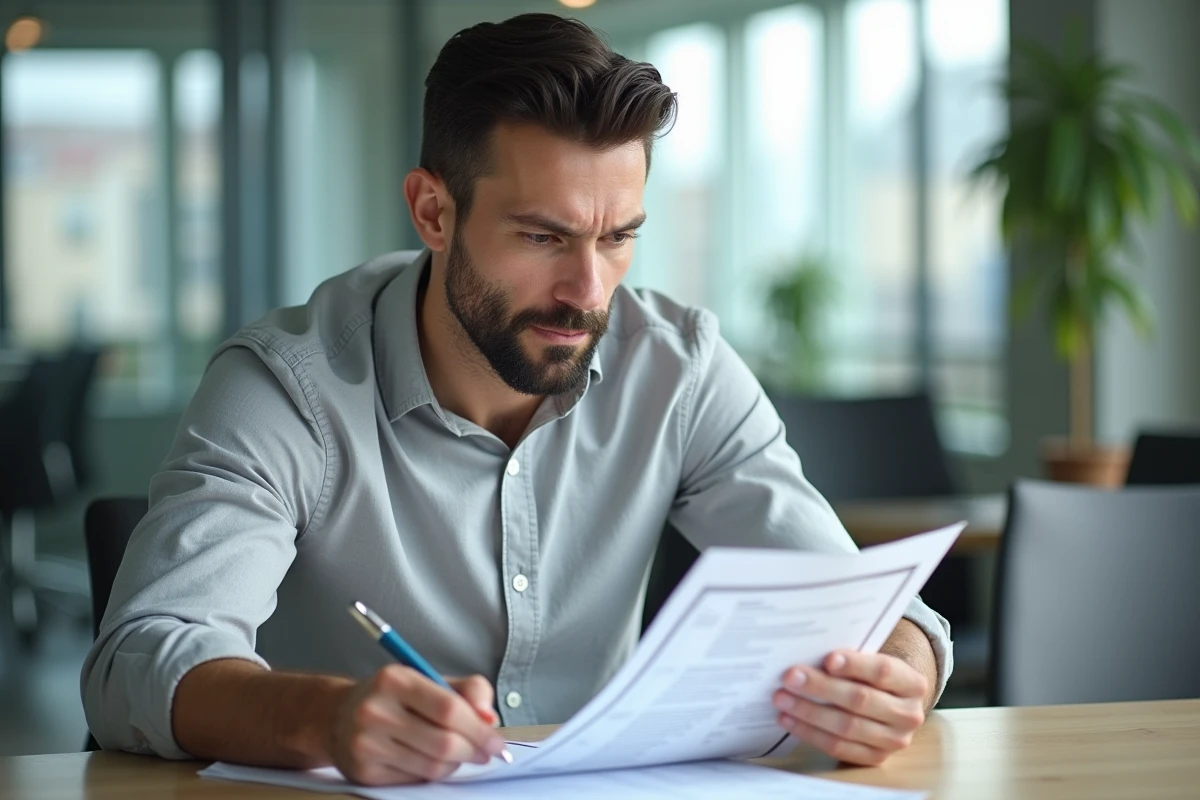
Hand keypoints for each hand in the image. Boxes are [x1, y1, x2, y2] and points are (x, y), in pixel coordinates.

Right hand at [329, 666, 507, 784]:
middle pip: (443, 743)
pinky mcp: (364, 772)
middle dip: (474, 751)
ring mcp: (365, 744)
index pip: (448, 708)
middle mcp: (375, 711)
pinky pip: (414, 780)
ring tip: (457, 754)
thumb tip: (489, 719)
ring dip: (455, 764)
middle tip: (486, 753)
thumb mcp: (429, 679)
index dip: (479, 729)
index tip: (496, 741)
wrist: (338, 716)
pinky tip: (430, 760)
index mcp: (395, 679)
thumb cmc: (395, 697)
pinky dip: (433, 774)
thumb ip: (468, 691)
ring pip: (432, 767)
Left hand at [773, 650, 927, 766]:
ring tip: (782, 699)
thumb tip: (809, 656)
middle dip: (821, 688)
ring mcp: (894, 741)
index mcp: (912, 683)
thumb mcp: (873, 662)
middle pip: (860, 700)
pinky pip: (838, 748)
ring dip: (809, 713)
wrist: (891, 706)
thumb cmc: (873, 677)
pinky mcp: (875, 758)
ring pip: (847, 727)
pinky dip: (810, 733)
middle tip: (790, 677)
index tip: (827, 659)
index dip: (854, 665)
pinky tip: (789, 720)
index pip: (882, 672)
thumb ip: (850, 660)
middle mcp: (908, 714)